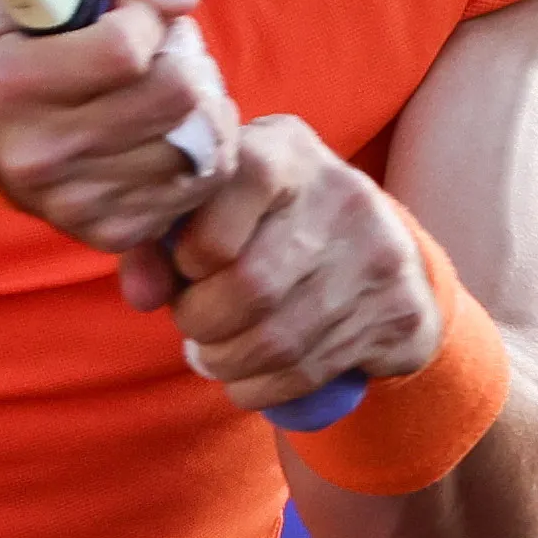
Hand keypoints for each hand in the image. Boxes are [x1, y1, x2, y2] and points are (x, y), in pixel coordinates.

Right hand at [0, 0, 237, 252]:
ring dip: (202, 104)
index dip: (146, 17)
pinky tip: (170, 127)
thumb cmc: (25, 27)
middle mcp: (35, 153)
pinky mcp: (103, 231)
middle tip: (166, 47)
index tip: (128, 12)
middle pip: (173, 98)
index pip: (126, 49)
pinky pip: (194, 191)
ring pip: (195, 147)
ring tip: (171, 84)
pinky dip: (198, 152)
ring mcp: (69, 201)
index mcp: (9, 84)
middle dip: (185, 58)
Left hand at [124, 114, 441, 416]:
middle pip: (252, 283)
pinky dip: (259, 387)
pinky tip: (247, 376)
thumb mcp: (222, 206)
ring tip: (212, 354)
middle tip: (192, 323)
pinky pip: (308, 371)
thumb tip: (141, 293)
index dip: (195, 242)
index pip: (240, 182)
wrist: (385, 255)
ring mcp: (377, 254)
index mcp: (289, 149)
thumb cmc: (272, 225)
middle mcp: (342, 194)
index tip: (187, 264)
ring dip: (225, 361)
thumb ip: (163, 239)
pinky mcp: (396, 311)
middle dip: (201, 320)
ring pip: (277, 339)